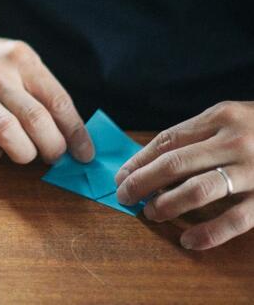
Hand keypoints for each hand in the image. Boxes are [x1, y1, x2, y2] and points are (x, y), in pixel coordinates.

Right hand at [0, 27, 93, 163]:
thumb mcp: (16, 60)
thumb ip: (41, 91)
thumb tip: (70, 135)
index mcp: (19, 58)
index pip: (58, 101)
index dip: (76, 133)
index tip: (85, 153)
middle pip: (37, 121)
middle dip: (53, 148)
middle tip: (55, 156)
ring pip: (9, 136)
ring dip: (25, 154)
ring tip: (26, 152)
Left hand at [115, 101, 253, 249]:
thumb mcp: (233, 118)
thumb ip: (198, 134)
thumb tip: (151, 160)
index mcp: (221, 117)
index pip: (167, 140)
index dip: (139, 160)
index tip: (121, 176)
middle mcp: (235, 141)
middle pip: (174, 164)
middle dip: (142, 182)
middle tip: (125, 197)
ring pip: (198, 190)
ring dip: (167, 204)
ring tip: (151, 213)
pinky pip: (235, 220)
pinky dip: (207, 233)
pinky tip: (188, 240)